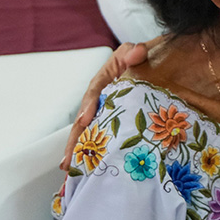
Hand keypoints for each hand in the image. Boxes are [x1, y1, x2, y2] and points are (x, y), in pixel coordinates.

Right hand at [60, 42, 150, 169]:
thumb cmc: (139, 58)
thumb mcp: (136, 51)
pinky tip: (88, 168)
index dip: (88, 105)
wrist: (152, 65)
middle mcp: (100, 99)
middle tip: (67, 160)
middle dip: (75, 140)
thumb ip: (136, 51)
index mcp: (103, 80)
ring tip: (70, 169)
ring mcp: (105, 112)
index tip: (84, 119)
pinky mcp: (115, 123)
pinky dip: (96, 152)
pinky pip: (103, 138)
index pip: (94, 92)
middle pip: (84, 120)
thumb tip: (137, 53)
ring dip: (80, 150)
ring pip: (90, 132)